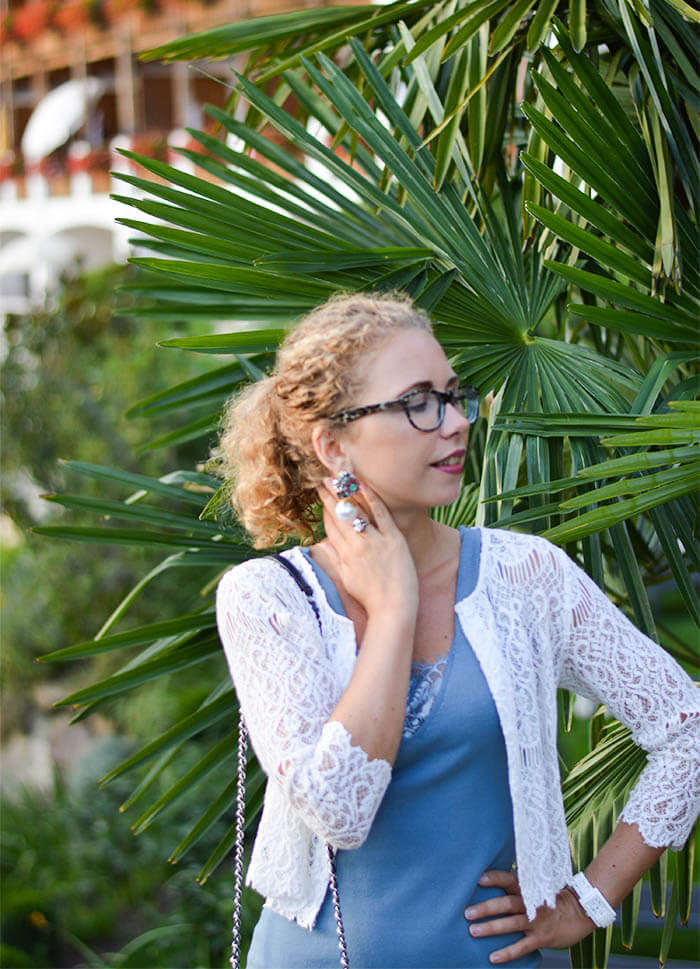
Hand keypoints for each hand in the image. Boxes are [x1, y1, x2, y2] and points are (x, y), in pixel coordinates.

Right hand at [318, 478, 417, 618]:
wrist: (393, 609)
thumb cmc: (371, 597)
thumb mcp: (347, 579)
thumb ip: (335, 559)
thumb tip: (321, 546)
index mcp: (344, 555)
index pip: (331, 526)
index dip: (324, 509)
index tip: (321, 494)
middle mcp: (356, 545)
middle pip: (339, 515)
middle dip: (330, 495)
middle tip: (322, 479)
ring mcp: (375, 541)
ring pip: (356, 511)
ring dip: (345, 492)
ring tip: (337, 477)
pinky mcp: (393, 539)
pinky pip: (381, 514)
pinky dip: (372, 498)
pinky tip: (364, 484)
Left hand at [464, 870, 594, 963]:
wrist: (581, 912)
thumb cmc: (555, 901)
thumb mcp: (538, 890)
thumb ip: (519, 890)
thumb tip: (496, 889)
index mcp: (528, 889)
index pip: (509, 880)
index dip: (494, 879)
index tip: (478, 880)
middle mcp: (530, 903)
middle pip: (506, 903)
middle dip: (486, 908)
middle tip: (467, 913)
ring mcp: (536, 921)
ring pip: (511, 924)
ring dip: (491, 928)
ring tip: (473, 931)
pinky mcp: (542, 938)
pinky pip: (522, 947)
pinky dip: (507, 952)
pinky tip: (493, 957)